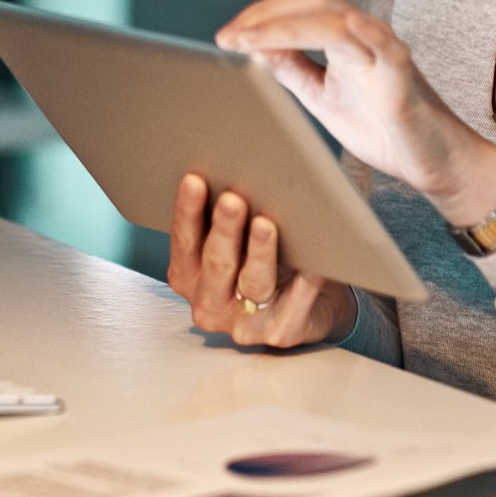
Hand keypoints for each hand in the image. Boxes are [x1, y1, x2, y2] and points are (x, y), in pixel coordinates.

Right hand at [166, 173, 355, 347]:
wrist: (311, 306)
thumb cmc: (268, 261)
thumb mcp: (237, 242)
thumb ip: (228, 215)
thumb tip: (238, 162)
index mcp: (188, 276)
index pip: (184, 241)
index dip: (188, 211)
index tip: (195, 179)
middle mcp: (209, 303)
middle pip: (217, 262)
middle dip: (224, 229)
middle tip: (232, 199)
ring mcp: (244, 324)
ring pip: (254, 282)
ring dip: (260, 252)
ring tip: (266, 223)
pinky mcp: (281, 333)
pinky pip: (297, 299)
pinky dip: (305, 277)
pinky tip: (311, 258)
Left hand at [215, 0, 495, 226]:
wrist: (427, 161)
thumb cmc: (378, 124)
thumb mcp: (319, 96)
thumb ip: (291, 68)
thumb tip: (252, 44)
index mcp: (339, 35)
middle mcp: (360, 33)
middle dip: (263, 10)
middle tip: (227, 36)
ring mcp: (381, 52)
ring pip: (335, 18)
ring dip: (285, 25)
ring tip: (248, 41)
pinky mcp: (402, 77)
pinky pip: (387, 47)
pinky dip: (368, 32)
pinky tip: (348, 23)